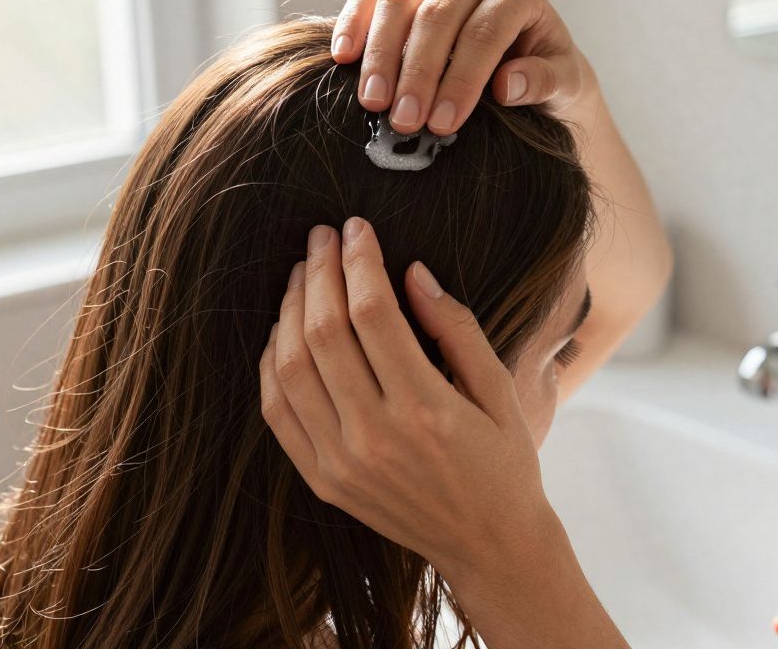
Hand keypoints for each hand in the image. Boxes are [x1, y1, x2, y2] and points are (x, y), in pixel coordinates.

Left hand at [258, 217, 560, 580]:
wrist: (492, 548)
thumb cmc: (505, 464)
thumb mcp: (500, 391)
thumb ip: (456, 329)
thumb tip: (412, 272)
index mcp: (426, 409)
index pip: (372, 314)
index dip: (360, 261)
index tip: (357, 228)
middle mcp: (376, 436)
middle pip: (324, 332)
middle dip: (318, 272)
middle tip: (321, 237)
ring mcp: (342, 462)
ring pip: (290, 367)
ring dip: (290, 310)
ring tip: (301, 275)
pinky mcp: (323, 481)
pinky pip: (277, 411)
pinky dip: (271, 364)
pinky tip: (284, 332)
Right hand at [330, 0, 593, 134]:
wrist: (533, 66)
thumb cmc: (547, 76)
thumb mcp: (565, 85)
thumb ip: (543, 82)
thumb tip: (505, 86)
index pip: (484, 32)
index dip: (462, 79)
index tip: (443, 124)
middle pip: (437, 17)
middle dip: (419, 73)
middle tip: (406, 123)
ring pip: (399, 5)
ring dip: (382, 57)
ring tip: (375, 103)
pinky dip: (353, 24)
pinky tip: (344, 58)